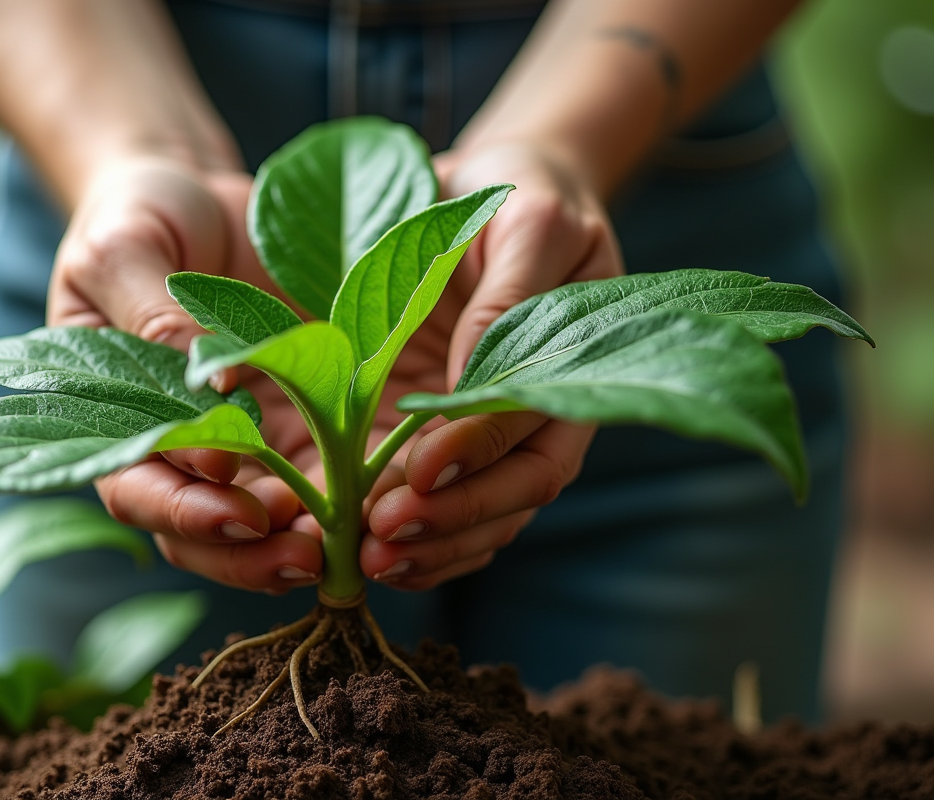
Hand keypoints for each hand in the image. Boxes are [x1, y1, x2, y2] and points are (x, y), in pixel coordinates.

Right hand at [48, 156, 326, 593]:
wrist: (198, 198)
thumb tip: (209, 391)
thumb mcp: (126, 248)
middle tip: (300, 552)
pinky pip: (310, 485)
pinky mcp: (291, 432)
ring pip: (251, 528)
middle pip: (192, 533)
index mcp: (110, 416)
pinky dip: (334, 508)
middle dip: (243, 552)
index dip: (180, 503)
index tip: (234, 487)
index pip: (134, 485)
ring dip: (291, 547)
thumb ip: (154, 317)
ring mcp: (234, 447)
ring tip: (339, 545)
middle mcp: (170, 448)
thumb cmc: (140, 216)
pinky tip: (371, 507)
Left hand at [360, 142, 622, 589]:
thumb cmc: (519, 196)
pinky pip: (444, 508)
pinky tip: (367, 557)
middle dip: (450, 522)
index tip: (421, 472)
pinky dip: (416, 543)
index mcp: (569, 368)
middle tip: (383, 538)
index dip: (479, 458)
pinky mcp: (450, 444)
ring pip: (481, 518)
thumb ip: (506, 297)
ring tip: (368, 562)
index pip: (532, 433)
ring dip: (429, 549)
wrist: (493, 192)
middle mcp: (538, 416)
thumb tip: (471, 381)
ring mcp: (495, 437)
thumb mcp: (525, 222)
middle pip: (512, 495)